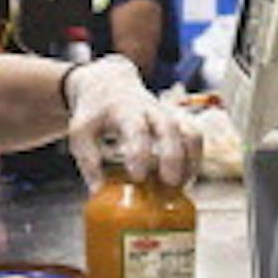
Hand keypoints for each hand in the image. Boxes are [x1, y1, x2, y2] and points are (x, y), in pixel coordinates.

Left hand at [65, 55, 202, 188]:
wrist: (109, 84)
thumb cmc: (94, 113)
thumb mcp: (81, 132)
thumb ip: (88, 160)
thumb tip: (98, 193)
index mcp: (123, 110)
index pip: (135, 128)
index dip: (139, 152)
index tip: (137, 177)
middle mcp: (150, 109)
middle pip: (169, 127)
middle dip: (173, 156)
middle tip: (169, 184)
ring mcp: (168, 114)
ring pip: (190, 131)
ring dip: (191, 159)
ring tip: (181, 187)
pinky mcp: (178, 121)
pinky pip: (195, 138)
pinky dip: (195, 159)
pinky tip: (186, 180)